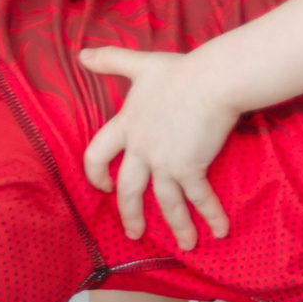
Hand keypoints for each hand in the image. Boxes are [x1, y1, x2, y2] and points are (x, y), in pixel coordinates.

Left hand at [79, 47, 237, 249]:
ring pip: (165, 203)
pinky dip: (211, 216)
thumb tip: (81, 55)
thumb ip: (110, 60)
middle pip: (128, 190)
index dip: (95, 173)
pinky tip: (220, 231)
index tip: (103, 187)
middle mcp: (141, 149)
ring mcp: (164, 162)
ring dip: (177, 227)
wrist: (212, 79)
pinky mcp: (190, 167)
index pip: (97, 154)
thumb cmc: (180, 71)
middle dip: (131, 215)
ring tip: (185, 246)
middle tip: (135, 233)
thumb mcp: (140, 64)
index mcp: (127, 126)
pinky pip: (199, 198)